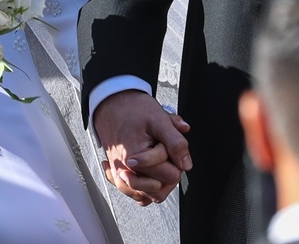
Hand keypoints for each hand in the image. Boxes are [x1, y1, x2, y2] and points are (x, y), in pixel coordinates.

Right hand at [93, 90, 190, 205]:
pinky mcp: (117, 172)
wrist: (111, 102)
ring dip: (156, 183)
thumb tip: (186, 164)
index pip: (169, 176)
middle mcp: (125, 171)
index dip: (175, 161)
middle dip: (167, 174)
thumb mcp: (159, 118)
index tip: (169, 147)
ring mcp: (120, 173)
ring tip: (158, 163)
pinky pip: (132, 193)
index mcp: (136, 159)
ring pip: (145, 197)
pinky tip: (147, 173)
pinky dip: (142, 188)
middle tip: (166, 155)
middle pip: (159, 191)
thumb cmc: (132, 108)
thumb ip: (175, 142)